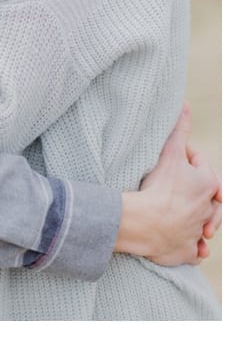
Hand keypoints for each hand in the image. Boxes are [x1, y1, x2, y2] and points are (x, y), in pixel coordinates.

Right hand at [117, 105, 220, 264]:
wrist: (146, 223)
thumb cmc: (159, 187)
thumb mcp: (169, 153)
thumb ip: (179, 128)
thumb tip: (186, 104)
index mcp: (209, 184)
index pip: (199, 162)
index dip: (183, 156)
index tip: (167, 157)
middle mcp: (209, 209)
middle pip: (207, 197)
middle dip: (197, 193)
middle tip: (178, 188)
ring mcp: (198, 231)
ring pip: (205, 225)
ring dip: (200, 223)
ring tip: (190, 219)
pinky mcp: (187, 251)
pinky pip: (194, 250)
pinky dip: (192, 247)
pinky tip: (190, 244)